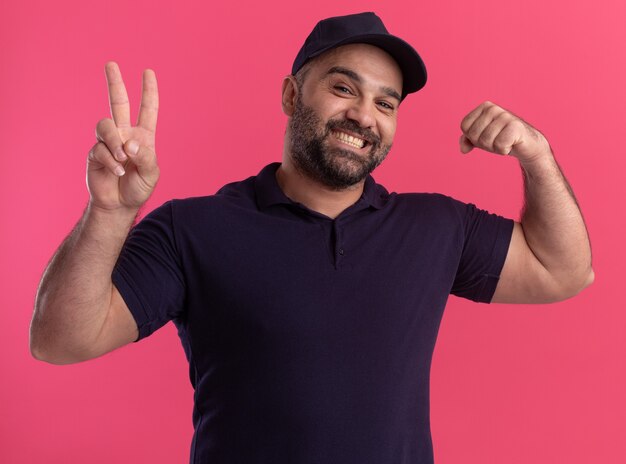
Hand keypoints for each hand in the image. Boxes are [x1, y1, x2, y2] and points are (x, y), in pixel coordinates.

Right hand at [87, 61, 159, 211]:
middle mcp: (125, 134)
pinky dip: (110, 160)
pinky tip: (116, 171)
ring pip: (106, 125)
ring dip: (114, 141)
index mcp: (143, 136)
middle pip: (118, 103)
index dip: (149, 91)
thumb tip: (130, 144)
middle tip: (111, 64)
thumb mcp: (150, 174)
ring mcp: (108, 142)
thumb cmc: (138, 188)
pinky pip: (100, 148)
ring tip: (122, 158)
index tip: (148, 72)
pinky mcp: (95, 153)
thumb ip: (145, 157)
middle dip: (115, 83)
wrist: (119, 205)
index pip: (147, 110)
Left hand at [459, 101, 551, 163]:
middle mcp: (493, 108)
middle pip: (474, 135)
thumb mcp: (481, 139)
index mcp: (484, 107)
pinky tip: (512, 144)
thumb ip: (467, 140)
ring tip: (505, 141)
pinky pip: (499, 144)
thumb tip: (463, 149)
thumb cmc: (503, 139)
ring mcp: (505, 116)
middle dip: (484, 144)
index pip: (465, 127)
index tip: (488, 135)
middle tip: (497, 140)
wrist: (526, 145)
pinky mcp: (516, 126)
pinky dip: (504, 150)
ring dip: (494, 147)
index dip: (473, 137)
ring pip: (486, 141)